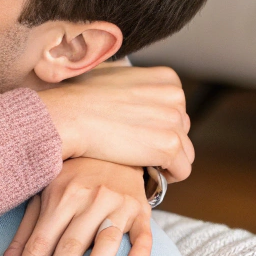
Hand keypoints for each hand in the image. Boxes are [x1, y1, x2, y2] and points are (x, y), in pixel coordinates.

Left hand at [0, 158, 151, 255]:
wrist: (113, 148)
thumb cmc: (70, 182)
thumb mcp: (41, 204)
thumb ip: (19, 244)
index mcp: (57, 198)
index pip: (36, 245)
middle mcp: (85, 200)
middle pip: (66, 247)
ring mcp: (115, 204)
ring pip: (104, 238)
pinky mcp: (141, 210)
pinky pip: (143, 232)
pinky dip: (140, 250)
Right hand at [39, 65, 192, 180]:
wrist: (70, 116)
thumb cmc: (80, 99)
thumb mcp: (115, 78)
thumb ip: (135, 87)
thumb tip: (134, 99)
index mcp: (166, 79)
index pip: (176, 110)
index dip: (156, 125)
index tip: (135, 132)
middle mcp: (176, 97)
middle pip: (182, 131)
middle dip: (160, 143)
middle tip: (131, 148)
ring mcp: (174, 122)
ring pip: (185, 153)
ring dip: (163, 161)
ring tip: (135, 162)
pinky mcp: (169, 146)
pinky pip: (182, 171)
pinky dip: (165, 178)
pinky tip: (143, 173)